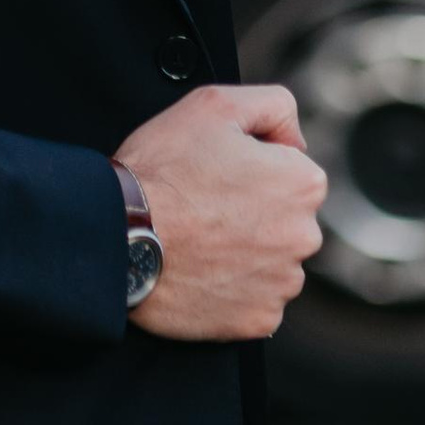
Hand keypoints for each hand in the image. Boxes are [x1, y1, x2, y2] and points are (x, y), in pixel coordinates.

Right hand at [115, 83, 325, 343]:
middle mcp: (305, 237)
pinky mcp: (260, 320)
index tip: (218, 171)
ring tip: (198, 239)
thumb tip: (297, 139)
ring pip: (272, 260)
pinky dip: (233, 288)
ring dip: (245, 251)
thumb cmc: (163, 169)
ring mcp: (283, 283)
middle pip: (285, 217)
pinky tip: (201, 270)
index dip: (253, 165)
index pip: (292, 169)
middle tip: (204, 205)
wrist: (119, 235)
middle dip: (254, 211)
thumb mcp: (215, 104)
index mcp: (303, 183)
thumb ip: (274, 106)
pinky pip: (255, 299)